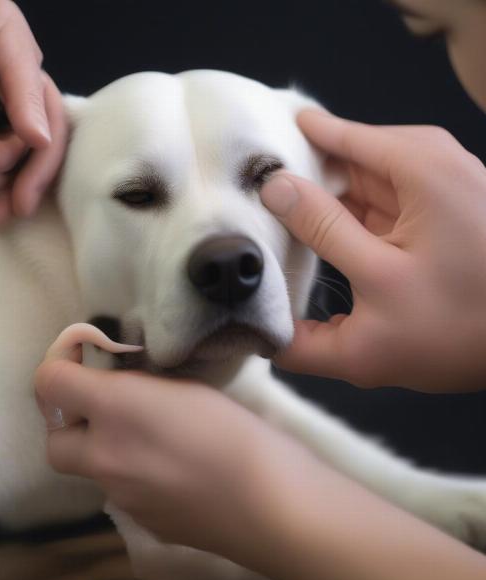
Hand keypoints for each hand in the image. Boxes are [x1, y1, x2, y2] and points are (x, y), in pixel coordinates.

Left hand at [34, 333, 281, 553]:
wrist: (270, 503)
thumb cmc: (236, 429)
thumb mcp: (187, 384)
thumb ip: (142, 381)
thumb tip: (121, 382)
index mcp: (116, 409)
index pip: (50, 382)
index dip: (60, 367)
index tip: (85, 362)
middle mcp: (105, 457)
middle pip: (56, 442)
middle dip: (70, 423)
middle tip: (107, 408)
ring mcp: (122, 497)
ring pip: (92, 470)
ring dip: (106, 449)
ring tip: (154, 438)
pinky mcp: (144, 523)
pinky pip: (124, 493)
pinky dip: (136, 477)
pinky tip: (175, 471)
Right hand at [260, 110, 485, 391]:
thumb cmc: (462, 326)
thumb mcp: (380, 285)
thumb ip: (320, 236)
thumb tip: (271, 192)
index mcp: (418, 165)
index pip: (330, 133)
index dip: (282, 144)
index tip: (236, 157)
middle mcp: (427, 162)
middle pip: (340, 155)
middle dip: (294, 174)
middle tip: (243, 195)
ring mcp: (430, 187)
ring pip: (353, 180)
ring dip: (314, 198)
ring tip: (265, 217)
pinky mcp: (428, 212)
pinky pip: (372, 202)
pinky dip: (339, 215)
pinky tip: (308, 235)